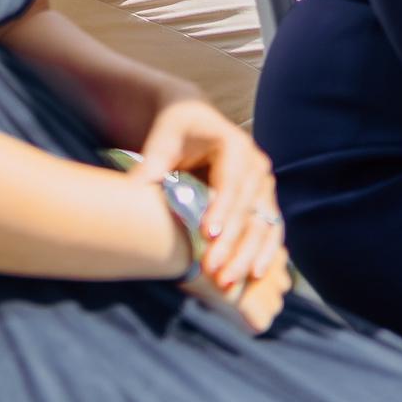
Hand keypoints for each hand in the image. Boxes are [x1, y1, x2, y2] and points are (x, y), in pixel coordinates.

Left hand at [133, 97, 284, 325]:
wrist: (196, 120)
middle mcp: (257, 166)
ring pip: (263, 226)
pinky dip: (264, 253)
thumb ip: (152, 164)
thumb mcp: (163, 138)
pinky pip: (270, 231)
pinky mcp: (265, 203)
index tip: (207, 235)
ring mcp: (265, 186)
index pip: (230, 183)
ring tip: (228, 281)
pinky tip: (254, 275)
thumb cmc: (177, 127)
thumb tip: (130, 190)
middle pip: (248, 210)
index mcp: (235, 146)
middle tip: (213, 271)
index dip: (221, 210)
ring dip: (248, 256)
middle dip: (232, 243)